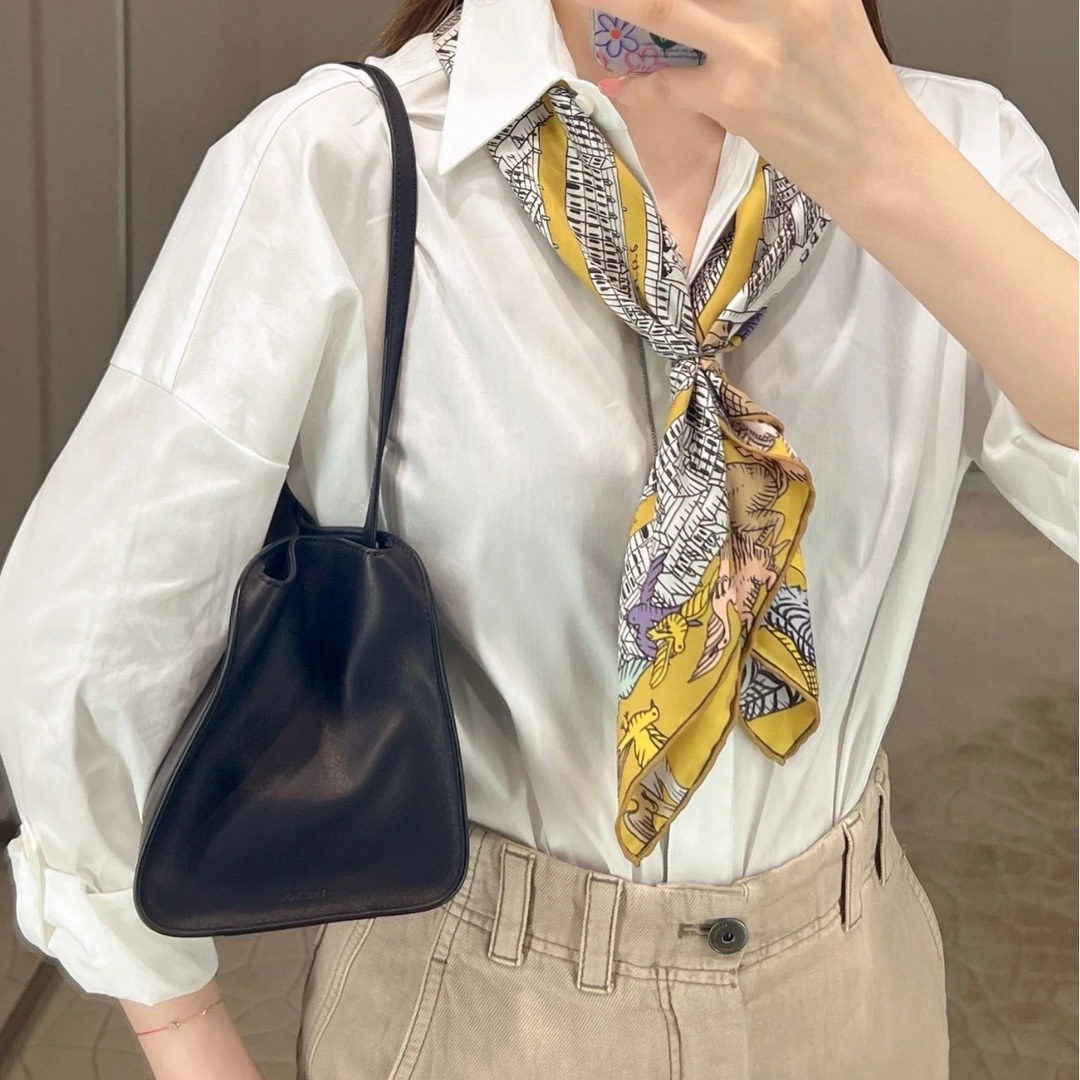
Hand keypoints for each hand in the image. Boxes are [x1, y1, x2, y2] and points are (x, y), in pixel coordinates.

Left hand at [566, 0, 923, 212]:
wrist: (874, 158)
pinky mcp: (735, 96)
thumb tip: (732, 4)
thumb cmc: (853, 90)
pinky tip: (618, 83)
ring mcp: (755, 48)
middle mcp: (785, 0)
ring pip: (666, 7)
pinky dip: (637, 84)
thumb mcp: (833, 14)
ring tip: (596, 2)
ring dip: (621, 4)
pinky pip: (668, 83)